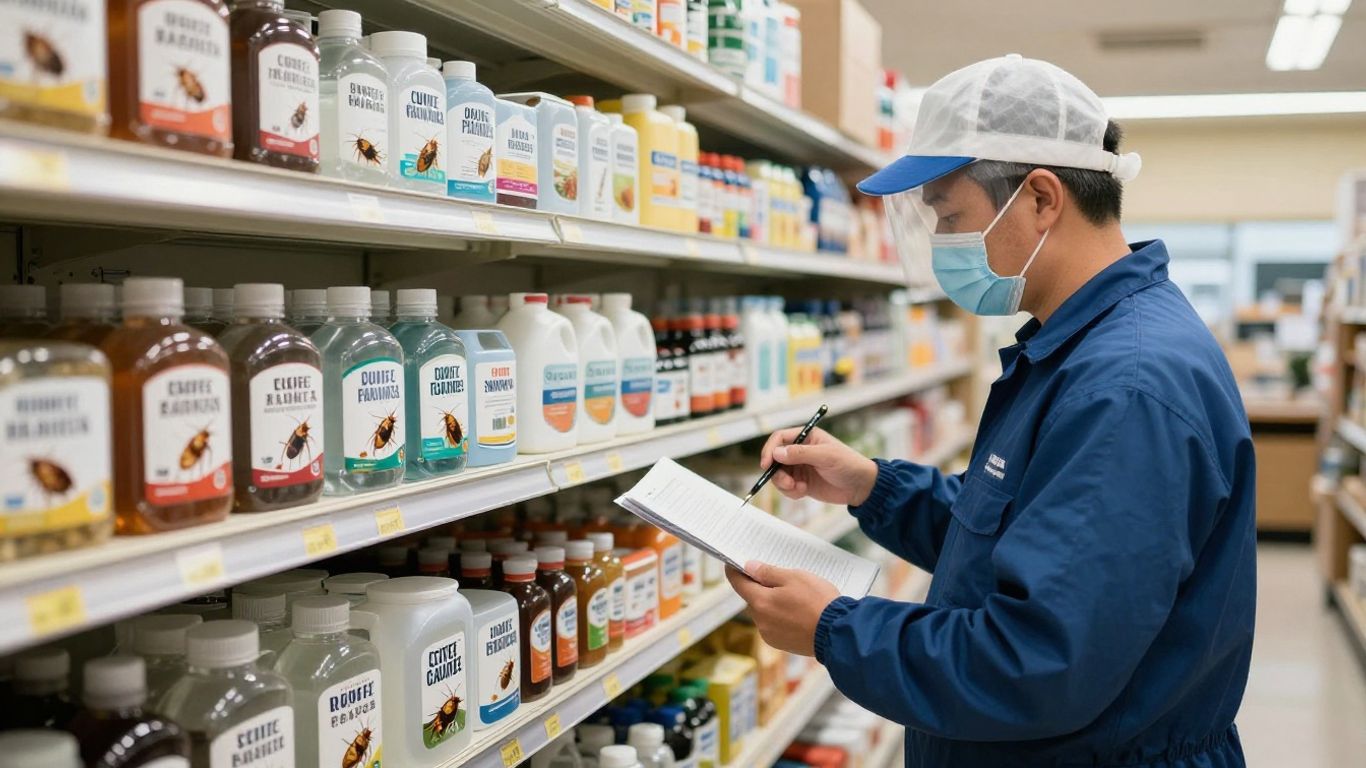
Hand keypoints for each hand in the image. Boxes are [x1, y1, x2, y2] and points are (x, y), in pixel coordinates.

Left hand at [726, 562, 839, 656]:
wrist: (838, 633)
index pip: (738, 583)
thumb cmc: (818, 601)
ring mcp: (770, 635)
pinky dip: (780, 617)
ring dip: (771, 603)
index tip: (733, 563)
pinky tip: (797, 612)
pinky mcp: (782, 644)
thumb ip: (768, 572)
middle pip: (752, 598)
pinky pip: (774, 625)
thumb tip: (749, 567)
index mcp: (760, 602)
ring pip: (764, 612)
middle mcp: (760, 621)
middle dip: (760, 587)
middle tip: (776, 577)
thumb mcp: (794, 577)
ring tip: (794, 596)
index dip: (734, 570)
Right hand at [759, 426, 878, 506]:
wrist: (861, 487)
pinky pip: (786, 487)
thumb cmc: (848, 465)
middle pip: (775, 458)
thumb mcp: (826, 456)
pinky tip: (803, 491)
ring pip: (778, 474)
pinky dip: (791, 492)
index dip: (770, 449)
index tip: (767, 464)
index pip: (780, 438)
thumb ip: (801, 453)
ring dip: (784, 484)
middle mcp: (800, 451)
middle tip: (787, 483)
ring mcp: (800, 467)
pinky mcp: (801, 482)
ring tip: (798, 488)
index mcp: (806, 437)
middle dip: (776, 472)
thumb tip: (777, 453)